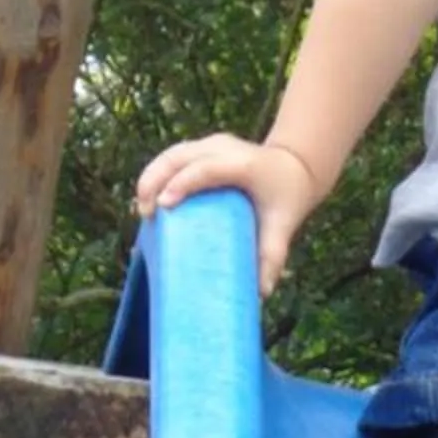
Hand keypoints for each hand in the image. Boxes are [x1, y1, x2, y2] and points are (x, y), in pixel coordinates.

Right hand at [134, 133, 324, 298]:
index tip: (164, 205)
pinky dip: (157, 173)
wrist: (296, 168)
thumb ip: (271, 256)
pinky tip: (148, 195)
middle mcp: (226, 148)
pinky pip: (174, 156)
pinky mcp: (204, 147)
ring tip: (142, 208)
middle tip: (146, 214)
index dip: (183, 183)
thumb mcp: (283, 225)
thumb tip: (261, 293)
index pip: (207, 169)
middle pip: (180, 156)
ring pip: (172, 154)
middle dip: (155, 180)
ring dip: (151, 176)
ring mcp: (213, 144)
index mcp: (245, 165)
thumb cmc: (287, 199)